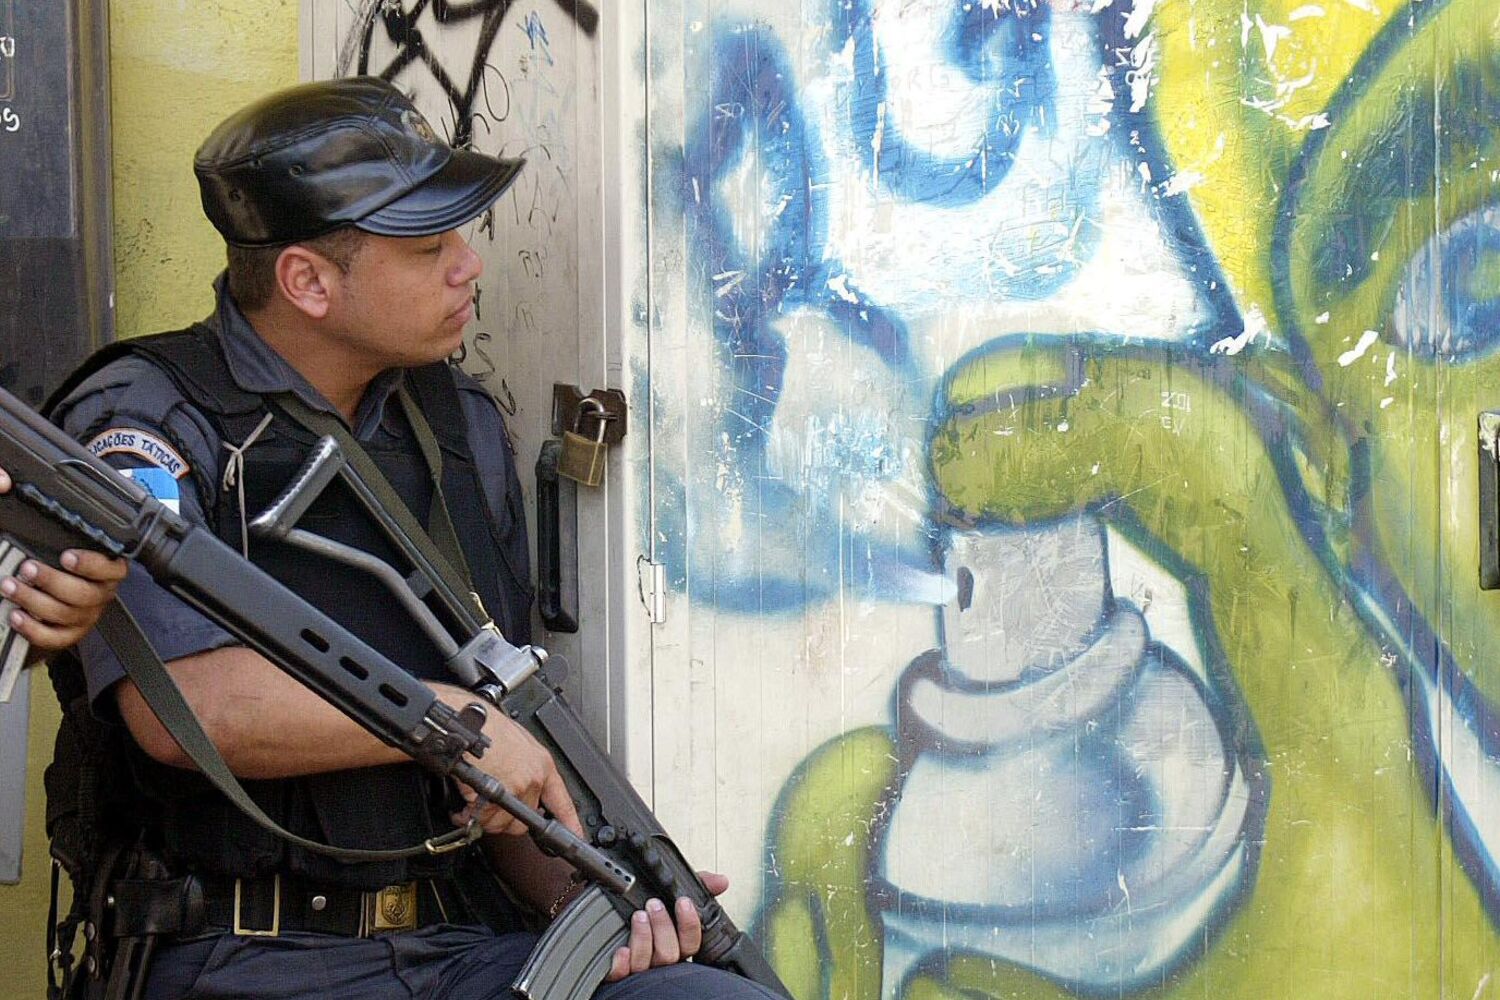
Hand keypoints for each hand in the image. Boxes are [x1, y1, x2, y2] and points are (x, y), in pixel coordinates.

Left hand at [0, 468, 127, 651]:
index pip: (112, 567)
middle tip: (28, 568)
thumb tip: (3, 481)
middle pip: (85, 594)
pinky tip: (16, 615)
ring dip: (35, 601)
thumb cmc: (51, 555)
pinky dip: (34, 629)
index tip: (66, 556)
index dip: (91, 563)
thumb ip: (30, 504)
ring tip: (10, 586)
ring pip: (67, 615)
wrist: (43, 587)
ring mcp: (85, 616)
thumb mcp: (48, 529)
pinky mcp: (68, 634)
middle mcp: (99, 592)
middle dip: (53, 582)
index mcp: (105, 567)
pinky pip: (56, 638)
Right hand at [448, 698, 583, 838]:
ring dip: (486, 818)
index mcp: (541, 763)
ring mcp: (514, 790)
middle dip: (506, 818)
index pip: (562, 800)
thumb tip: (517, 781)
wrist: (466, 721)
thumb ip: (523, 765)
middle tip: (491, 807)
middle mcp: (532, 779)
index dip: (570, 821)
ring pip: (502, 824)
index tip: (576, 834)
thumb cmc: (485, 724)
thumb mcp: (516, 740)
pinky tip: (464, 806)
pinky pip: (483, 820)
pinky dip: (469, 816)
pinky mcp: (493, 799)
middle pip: (525, 820)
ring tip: (475, 802)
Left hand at [605, 870, 729, 980]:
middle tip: (654, 905)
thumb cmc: (645, 912)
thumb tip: (721, 881)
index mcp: (675, 944)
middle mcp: (659, 959)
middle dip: (663, 927)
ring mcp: (639, 968)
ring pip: (648, 962)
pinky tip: (621, 949)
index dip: (689, 924)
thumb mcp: (670, 893)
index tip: (683, 902)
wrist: (607, 923)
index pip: (691, 942)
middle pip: (670, 954)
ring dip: (643, 937)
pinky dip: (622, 963)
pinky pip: (622, 974)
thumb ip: (696, 885)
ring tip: (638, 916)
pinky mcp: (618, 973)